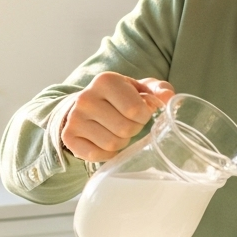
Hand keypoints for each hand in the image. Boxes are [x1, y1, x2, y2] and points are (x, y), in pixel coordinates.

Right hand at [60, 72, 174, 161]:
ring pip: (112, 144)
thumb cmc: (121, 97)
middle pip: (125, 129)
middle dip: (134, 129)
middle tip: (129, 122)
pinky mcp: (68, 136)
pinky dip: (107, 153)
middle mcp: (86, 98)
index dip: (145, 115)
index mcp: (106, 81)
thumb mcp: (142, 88)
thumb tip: (168, 98)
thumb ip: (160, 91)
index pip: (136, 110)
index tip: (141, 111)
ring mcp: (74, 118)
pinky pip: (96, 155)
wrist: (87, 104)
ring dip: (121, 142)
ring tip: (117, 130)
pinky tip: (105, 141)